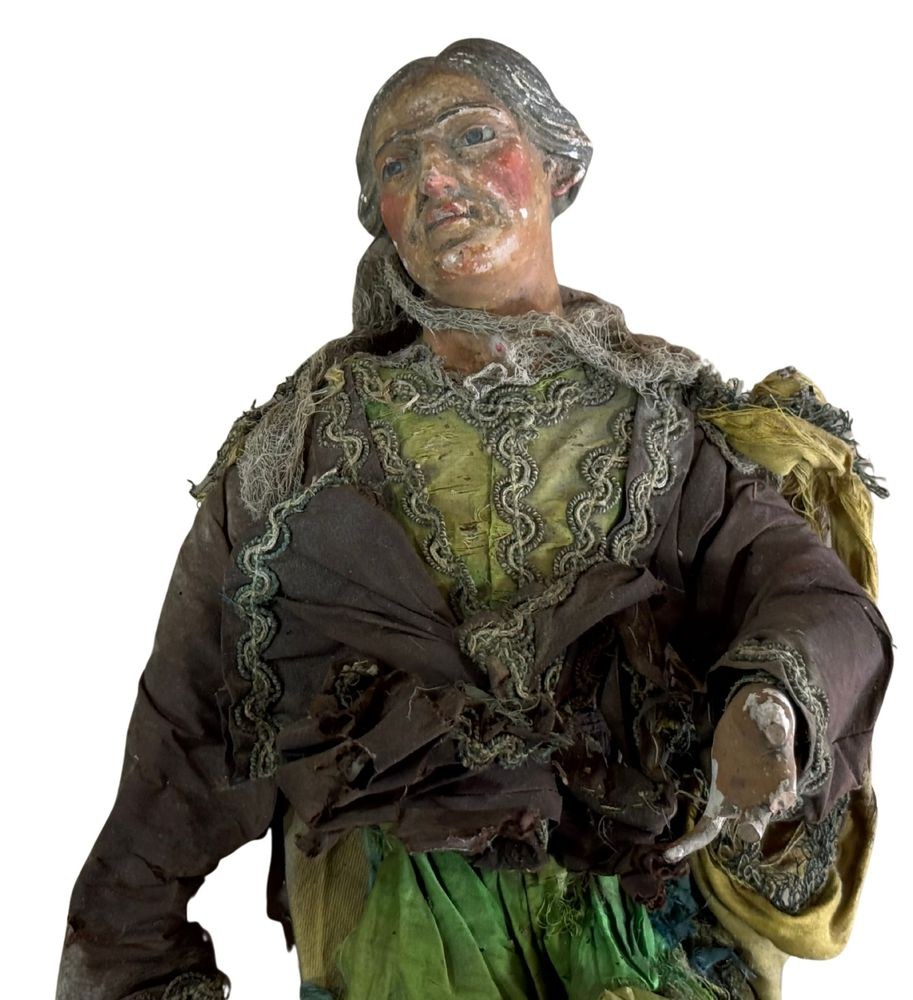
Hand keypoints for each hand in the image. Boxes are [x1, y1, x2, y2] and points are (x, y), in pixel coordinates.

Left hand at [664, 684, 797, 862]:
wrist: (756, 722)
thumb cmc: (767, 719)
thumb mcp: (771, 714)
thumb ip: (774, 724)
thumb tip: (775, 732)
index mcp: (784, 783)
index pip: (781, 797)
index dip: (777, 797)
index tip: (775, 799)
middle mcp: (766, 801)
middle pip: (757, 820)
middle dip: (753, 824)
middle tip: (747, 828)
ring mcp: (741, 805)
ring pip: (729, 828)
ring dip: (707, 839)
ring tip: (674, 851)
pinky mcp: (721, 803)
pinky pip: (708, 828)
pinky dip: (690, 843)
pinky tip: (668, 855)